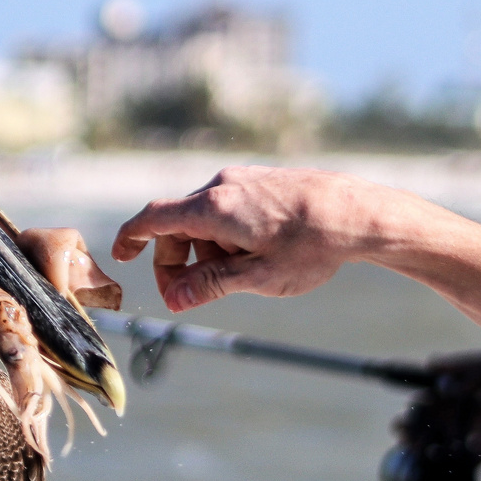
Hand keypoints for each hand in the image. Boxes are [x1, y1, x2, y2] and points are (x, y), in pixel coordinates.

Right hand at [111, 166, 415, 311]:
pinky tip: (260, 254)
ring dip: (208, 252)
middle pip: (177, 226)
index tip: (119, 257)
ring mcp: (242, 179)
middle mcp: (221, 186)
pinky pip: (227, 210)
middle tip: (191, 297)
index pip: (152, 219)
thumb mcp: (258, 277)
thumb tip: (174, 301)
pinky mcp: (260, 181)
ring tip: (246, 275)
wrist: (361, 213)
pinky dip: (227, 236)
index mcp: (212, 209)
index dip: (129, 238)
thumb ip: (210, 286)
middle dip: (178, 263)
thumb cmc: (312, 246)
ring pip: (204, 221)